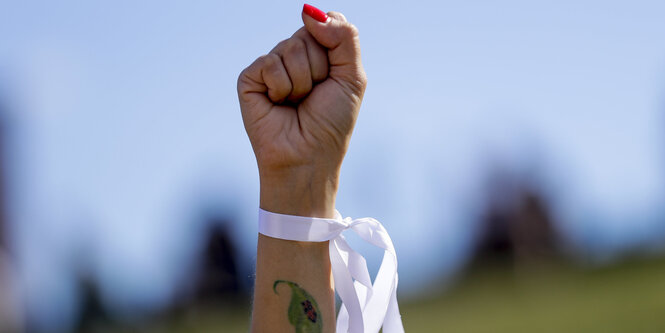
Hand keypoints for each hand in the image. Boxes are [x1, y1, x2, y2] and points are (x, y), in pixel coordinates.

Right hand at [238, 7, 366, 217]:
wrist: (308, 158)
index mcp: (319, 54)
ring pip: (290, 49)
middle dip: (320, 69)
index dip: (335, 52)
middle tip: (314, 97)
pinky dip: (281, 87)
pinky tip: (278, 105)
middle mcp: (293, 56)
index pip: (328, 23)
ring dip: (302, 82)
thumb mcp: (352, 77)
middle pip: (309, 35)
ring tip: (296, 104)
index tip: (334, 81)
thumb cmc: (330, 124)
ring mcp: (270, 67)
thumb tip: (309, 10)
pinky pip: (269, 63)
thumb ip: (343, 37)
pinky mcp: (249, 79)